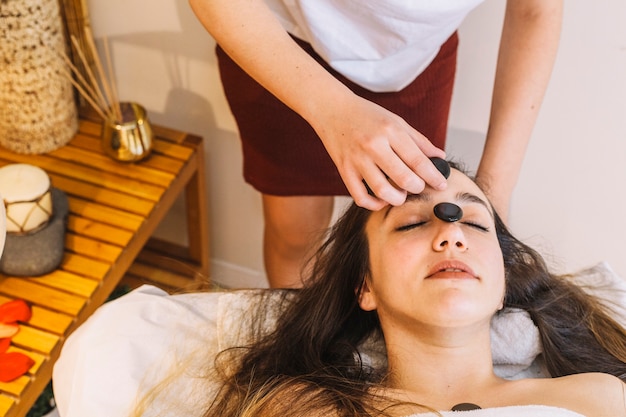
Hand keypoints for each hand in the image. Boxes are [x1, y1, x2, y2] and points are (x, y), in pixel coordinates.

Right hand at [311, 95, 446, 209]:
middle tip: (419, 186)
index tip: (442, 184)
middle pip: (403, 179)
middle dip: (417, 188)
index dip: (433, 176)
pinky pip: (361, 197)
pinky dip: (374, 204)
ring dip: (398, 198)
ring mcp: (357, 160)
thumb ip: (419, 141)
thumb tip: (440, 157)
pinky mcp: (344, 170)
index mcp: (390, 131)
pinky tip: (382, 199)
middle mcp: (374, 146)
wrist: (332, 109)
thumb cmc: (366, 115)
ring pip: (383, 191)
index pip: (418, 160)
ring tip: (401, 193)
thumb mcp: (396, 121)